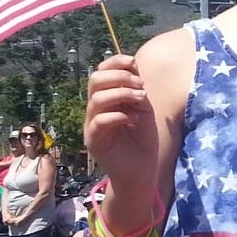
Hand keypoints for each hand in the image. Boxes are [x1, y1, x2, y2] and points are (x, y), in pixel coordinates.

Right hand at [84, 54, 157, 197]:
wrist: (140, 173)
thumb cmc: (143, 142)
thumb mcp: (144, 111)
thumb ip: (137, 92)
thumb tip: (134, 67)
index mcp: (107, 99)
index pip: (101, 72)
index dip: (114, 63)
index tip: (134, 63)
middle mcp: (96, 109)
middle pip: (94, 81)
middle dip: (118, 76)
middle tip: (139, 85)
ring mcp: (92, 125)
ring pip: (96, 99)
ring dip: (121, 94)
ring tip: (141, 99)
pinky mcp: (94, 141)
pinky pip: (99, 122)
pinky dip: (117, 116)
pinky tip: (133, 119)